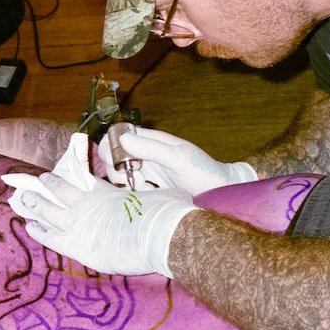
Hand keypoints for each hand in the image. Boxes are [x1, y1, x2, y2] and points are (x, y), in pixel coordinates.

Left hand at [3, 171, 197, 276]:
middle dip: (44, 187)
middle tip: (32, 183)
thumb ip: (153, 194)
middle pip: (58, 192)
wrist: (165, 235)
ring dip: (34, 205)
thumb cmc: (168, 213)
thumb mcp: (161, 194)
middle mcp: (87, 204)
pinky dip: (39, 232)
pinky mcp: (79, 247)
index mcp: (105, 191)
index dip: (65, 175)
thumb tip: (170, 194)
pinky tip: (29, 227)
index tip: (53, 173)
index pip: (79, 179)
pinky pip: (52, 239)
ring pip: (48, 213)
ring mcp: (80, 225)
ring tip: (22, 201)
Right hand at [100, 127, 256, 194]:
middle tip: (135, 178)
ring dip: (125, 181)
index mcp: (151, 140)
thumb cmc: (202, 170)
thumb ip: (151, 149)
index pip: (119, 135)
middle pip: (114, 156)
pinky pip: (129, 187)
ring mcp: (147, 171)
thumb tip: (123, 139)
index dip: (111, 147)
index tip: (117, 162)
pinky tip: (148, 194)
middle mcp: (146, 154)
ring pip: (119, 173)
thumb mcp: (177, 158)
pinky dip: (132, 192)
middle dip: (117, 169)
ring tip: (145, 187)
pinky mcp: (149, 187)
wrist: (218, 192)